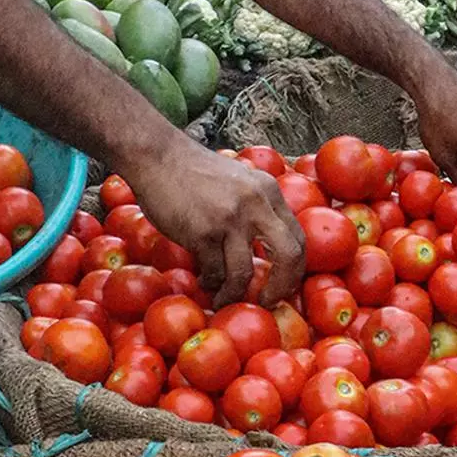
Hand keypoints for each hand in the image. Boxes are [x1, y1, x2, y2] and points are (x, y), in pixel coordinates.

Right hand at [124, 140, 304, 308]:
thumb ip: (256, 205)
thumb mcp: (238, 179)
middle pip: (288, 256)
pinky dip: (210, 282)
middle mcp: (256, 204)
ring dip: (233, 294)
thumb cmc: (194, 171)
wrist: (157, 155)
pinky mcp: (203, 232)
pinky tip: (204, 281)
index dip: (295, 269)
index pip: (298, 238)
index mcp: (269, 191)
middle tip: (267, 301)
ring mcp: (230, 219)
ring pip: (244, 274)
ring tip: (223, 299)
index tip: (282, 285)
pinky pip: (214, 272)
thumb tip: (264, 247)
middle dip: (281, 287)